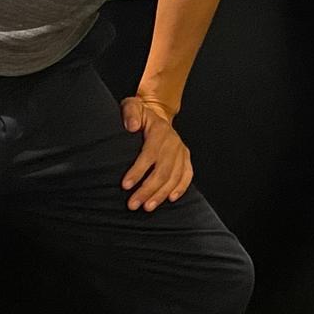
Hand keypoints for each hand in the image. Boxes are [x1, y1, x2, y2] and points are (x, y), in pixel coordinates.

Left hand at [120, 96, 192, 212]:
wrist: (157, 113)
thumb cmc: (141, 113)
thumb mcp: (132, 106)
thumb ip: (130, 113)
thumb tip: (131, 127)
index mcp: (160, 131)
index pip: (149, 154)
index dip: (138, 171)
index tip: (125, 186)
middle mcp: (173, 142)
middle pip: (162, 170)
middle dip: (148, 190)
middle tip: (133, 204)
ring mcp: (181, 150)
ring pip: (174, 176)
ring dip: (161, 194)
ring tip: (147, 207)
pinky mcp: (185, 157)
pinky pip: (187, 174)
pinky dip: (181, 188)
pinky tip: (170, 199)